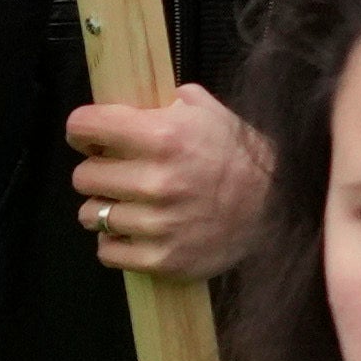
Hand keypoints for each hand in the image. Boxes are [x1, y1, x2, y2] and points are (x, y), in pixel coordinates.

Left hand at [67, 85, 274, 280]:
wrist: (278, 207)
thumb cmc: (239, 155)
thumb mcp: (208, 111)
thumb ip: (165, 101)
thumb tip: (126, 102)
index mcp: (164, 135)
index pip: (85, 126)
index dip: (82, 130)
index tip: (87, 136)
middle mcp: (157, 180)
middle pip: (83, 176)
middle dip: (96, 170)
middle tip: (115, 171)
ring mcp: (158, 224)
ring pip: (91, 215)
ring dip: (104, 207)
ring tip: (127, 203)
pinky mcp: (163, 259)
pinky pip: (107, 251)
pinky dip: (115, 241)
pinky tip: (135, 230)